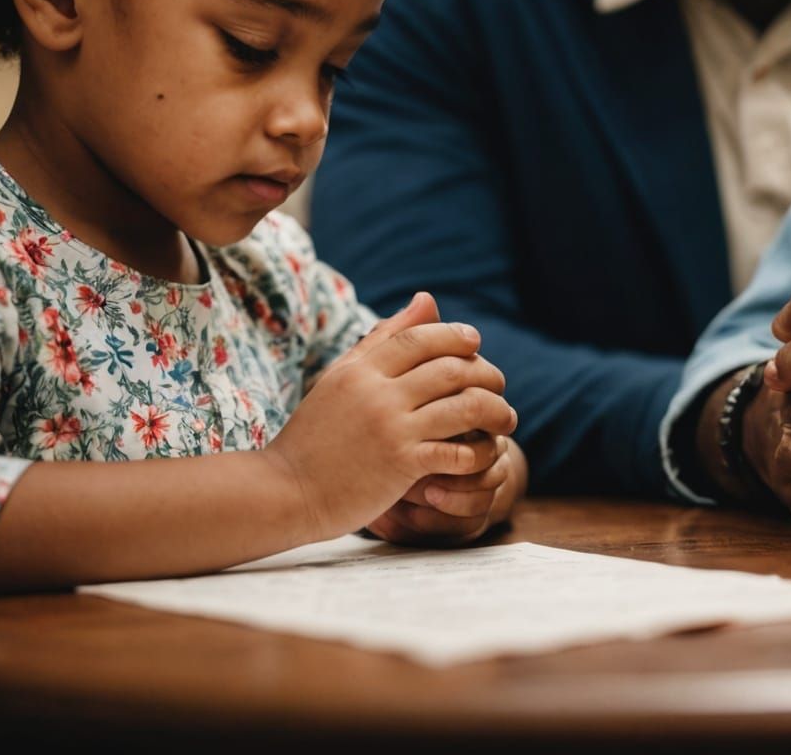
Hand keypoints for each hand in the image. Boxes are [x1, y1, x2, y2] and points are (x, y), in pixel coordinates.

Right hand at [265, 292, 517, 540]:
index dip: (456, 336)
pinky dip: (479, 450)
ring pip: (464, 407)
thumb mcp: (342, 377)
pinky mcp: (402, 467)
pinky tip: (487, 452)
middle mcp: (379, 394)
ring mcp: (392, 430)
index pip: (422, 337)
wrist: (284, 491)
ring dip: (495, 410)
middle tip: (499, 383)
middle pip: (452, 369)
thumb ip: (384, 338)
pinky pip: (457, 452)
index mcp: (362, 369)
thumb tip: (426, 298)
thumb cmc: (315, 435)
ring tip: (506, 418)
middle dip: (486, 373)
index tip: (475, 342)